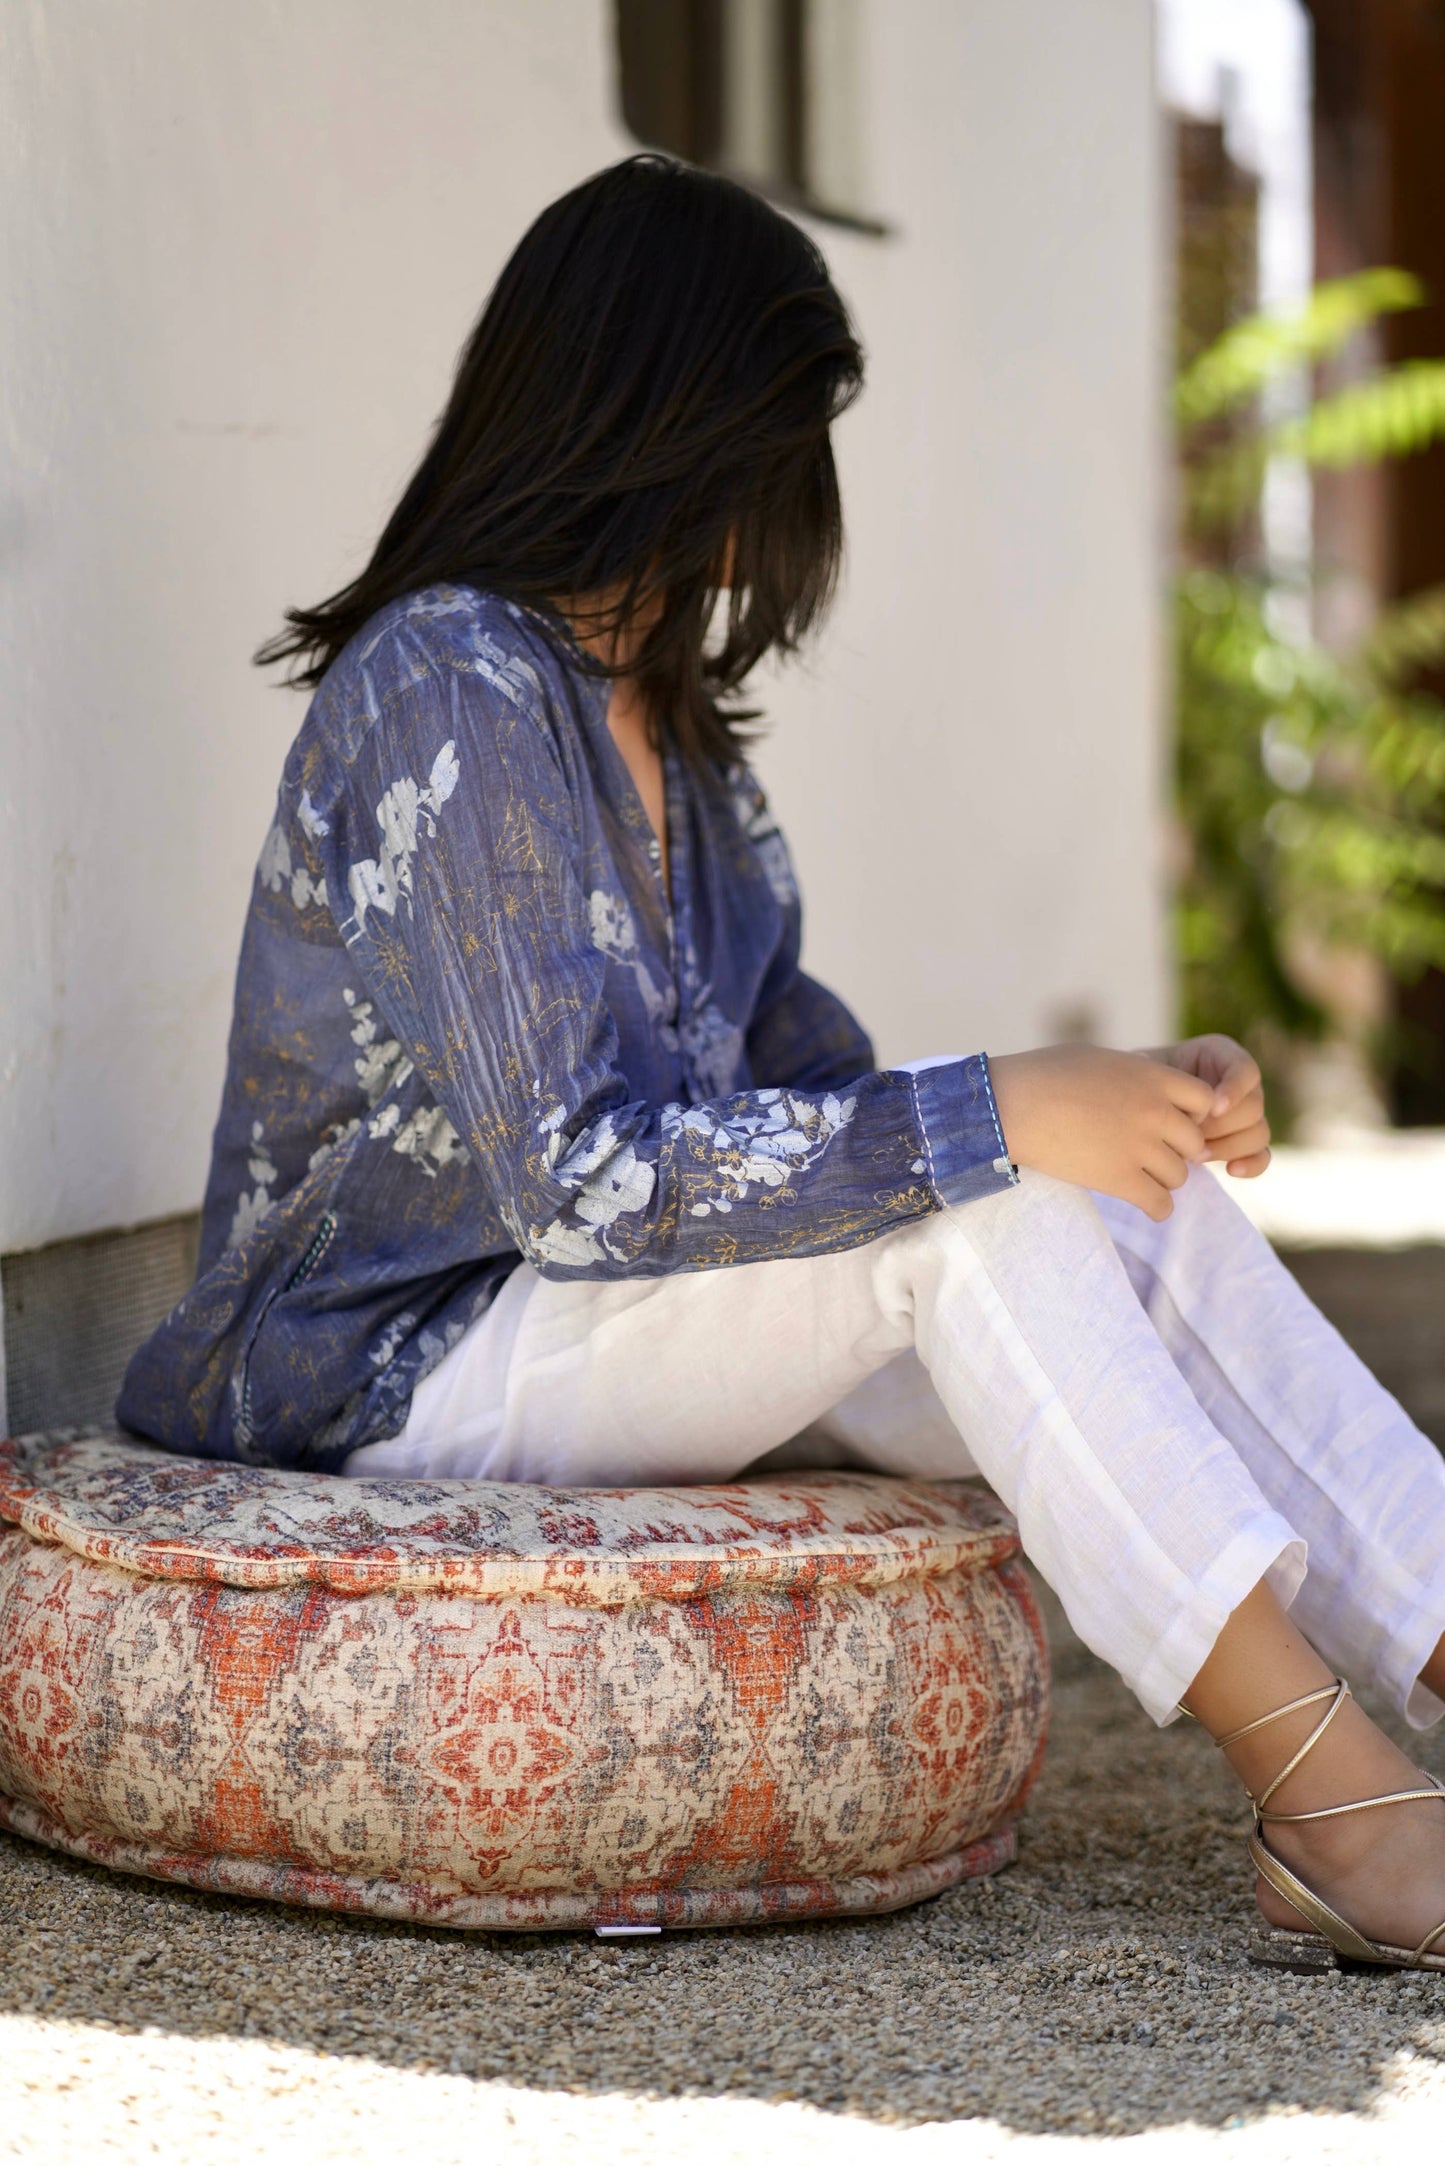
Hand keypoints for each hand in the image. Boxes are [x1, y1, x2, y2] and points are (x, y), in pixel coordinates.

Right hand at [989, 1044, 1213, 1220]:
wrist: (1012, 1105)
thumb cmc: (1045, 1075)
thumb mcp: (1100, 1058)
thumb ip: (1135, 1072)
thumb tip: (1148, 1078)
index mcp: (1152, 1077)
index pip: (1205, 1101)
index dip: (1192, 1114)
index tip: (1171, 1122)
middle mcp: (1154, 1111)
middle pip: (1195, 1143)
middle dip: (1178, 1151)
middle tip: (1155, 1155)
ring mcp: (1139, 1147)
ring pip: (1178, 1176)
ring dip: (1163, 1179)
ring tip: (1141, 1176)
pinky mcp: (1120, 1179)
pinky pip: (1160, 1204)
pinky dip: (1156, 1207)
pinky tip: (1144, 1202)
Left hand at [1141, 1034, 1270, 1178]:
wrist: (1138, 1107)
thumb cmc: (1140, 1082)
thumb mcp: (1144, 1069)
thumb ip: (1154, 1071)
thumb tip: (1156, 1078)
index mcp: (1222, 1055)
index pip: (1246, 1070)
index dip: (1235, 1089)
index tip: (1211, 1106)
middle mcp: (1242, 1084)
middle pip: (1253, 1106)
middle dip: (1220, 1125)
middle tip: (1189, 1135)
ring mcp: (1247, 1115)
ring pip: (1259, 1132)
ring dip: (1228, 1146)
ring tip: (1195, 1155)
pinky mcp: (1246, 1143)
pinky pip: (1262, 1156)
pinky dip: (1252, 1165)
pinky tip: (1230, 1170)